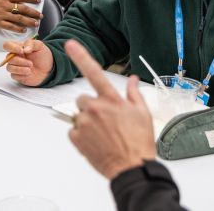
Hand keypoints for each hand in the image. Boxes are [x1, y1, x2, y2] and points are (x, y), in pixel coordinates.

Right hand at [0, 0, 41, 32]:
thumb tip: (9, 2)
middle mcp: (3, 4)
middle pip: (23, 8)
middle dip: (33, 12)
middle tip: (40, 15)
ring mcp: (0, 14)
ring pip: (19, 18)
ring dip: (29, 21)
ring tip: (36, 23)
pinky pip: (10, 26)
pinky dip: (18, 28)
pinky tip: (23, 30)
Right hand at [3, 37, 53, 85]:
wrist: (49, 68)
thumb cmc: (43, 56)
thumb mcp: (39, 45)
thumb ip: (31, 44)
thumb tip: (24, 49)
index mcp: (18, 48)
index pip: (7, 45)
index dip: (12, 47)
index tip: (21, 51)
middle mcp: (14, 57)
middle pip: (8, 58)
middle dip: (20, 61)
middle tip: (31, 63)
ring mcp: (15, 66)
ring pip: (9, 68)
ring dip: (20, 69)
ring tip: (30, 70)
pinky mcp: (17, 75)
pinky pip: (14, 76)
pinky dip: (21, 75)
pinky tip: (29, 74)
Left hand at [65, 40, 155, 179]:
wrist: (131, 169)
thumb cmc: (139, 143)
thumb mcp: (143, 114)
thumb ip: (134, 94)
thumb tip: (133, 79)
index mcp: (112, 100)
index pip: (94, 72)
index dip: (81, 56)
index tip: (70, 44)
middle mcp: (96, 108)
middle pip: (83, 99)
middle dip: (91, 107)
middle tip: (106, 121)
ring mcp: (85, 123)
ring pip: (79, 115)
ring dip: (87, 121)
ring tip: (103, 135)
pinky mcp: (77, 137)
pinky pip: (74, 130)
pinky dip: (82, 135)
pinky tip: (96, 142)